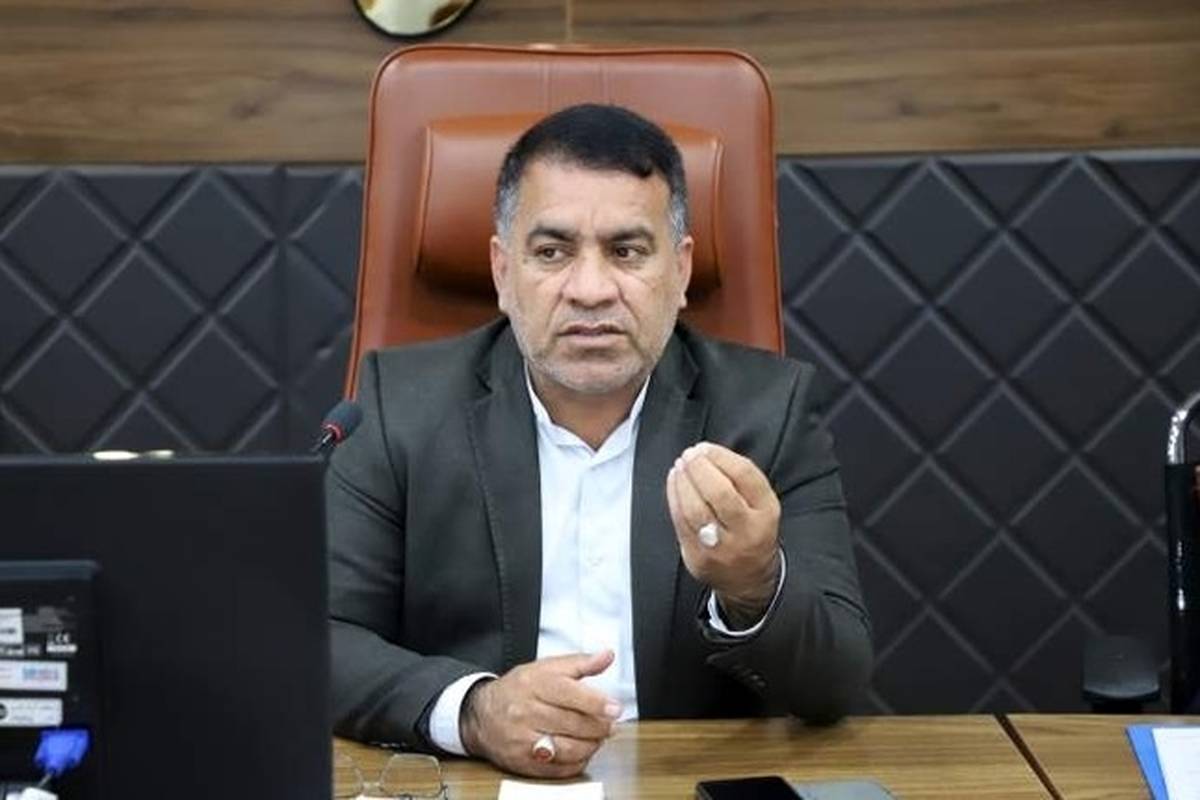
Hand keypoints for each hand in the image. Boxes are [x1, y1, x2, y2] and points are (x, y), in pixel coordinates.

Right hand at [459, 650, 621, 777]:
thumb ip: (580, 663)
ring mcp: (522, 739)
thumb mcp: (546, 668)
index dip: (596, 703)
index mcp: (534, 684)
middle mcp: (526, 711)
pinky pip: (557, 768)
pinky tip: (582, 752)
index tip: (615, 708)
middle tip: (610, 725)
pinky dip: (576, 762)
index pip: (569, 693)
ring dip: (591, 745)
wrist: (481, 714)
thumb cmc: (518, 689)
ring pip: (567, 748)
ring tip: (598, 738)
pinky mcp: (522, 761)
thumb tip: (606, 656)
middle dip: (598, 727)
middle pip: (571, 723)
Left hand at [666, 442, 781, 625]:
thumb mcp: (761, 506)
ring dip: (683, 482)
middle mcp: (747, 532)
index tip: (705, 447)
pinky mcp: (698, 557)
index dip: (721, 456)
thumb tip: (706, 453)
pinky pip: (681, 523)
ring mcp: (721, 548)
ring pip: (696, 510)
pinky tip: (674, 483)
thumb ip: (740, 480)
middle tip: (689, 455)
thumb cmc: (751, 531)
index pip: (745, 476)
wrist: (748, 580)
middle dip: (700, 468)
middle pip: (720, 493)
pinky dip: (674, 498)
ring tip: (680, 466)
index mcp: (766, 513)